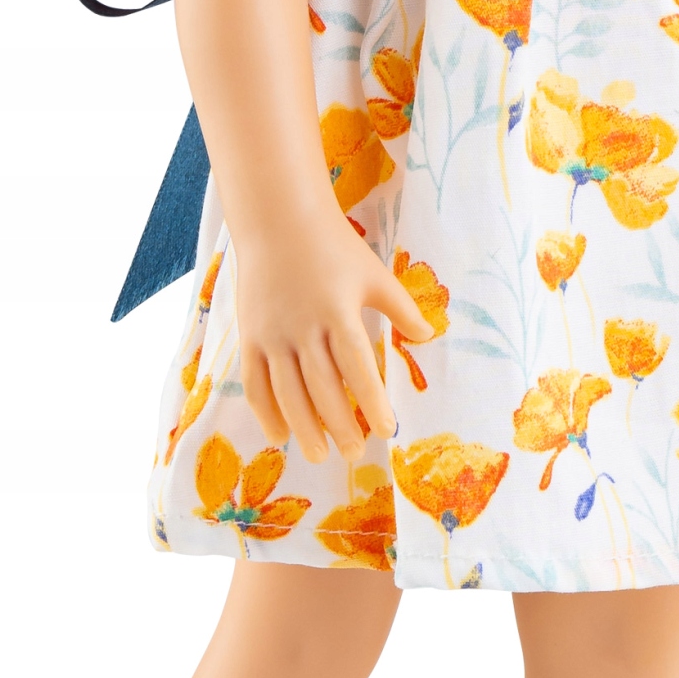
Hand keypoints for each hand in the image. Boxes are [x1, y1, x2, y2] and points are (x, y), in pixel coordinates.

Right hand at [233, 214, 432, 464]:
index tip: (385, 430)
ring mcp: (272, 333)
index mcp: (338, 310)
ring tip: (320, 456)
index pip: (356, 364)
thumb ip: (401, 308)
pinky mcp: (250, 336)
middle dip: (339, 424)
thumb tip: (428, 338)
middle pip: (321, 386)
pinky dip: (266, 412)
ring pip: (287, 391)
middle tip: (354, 454)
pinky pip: (255, 382)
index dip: (371, 400)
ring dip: (303, 428)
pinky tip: (280, 436)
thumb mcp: (373, 274)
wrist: (278, 221)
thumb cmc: (334, 247)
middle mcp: (302, 325)